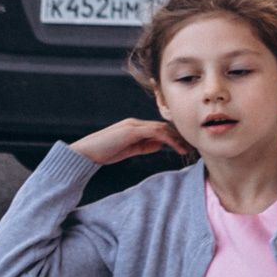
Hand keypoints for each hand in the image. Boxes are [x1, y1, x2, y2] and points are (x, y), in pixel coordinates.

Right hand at [72, 118, 190, 164]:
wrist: (84, 154)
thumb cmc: (103, 153)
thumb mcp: (127, 150)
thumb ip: (143, 146)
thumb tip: (158, 145)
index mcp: (135, 127)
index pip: (160, 130)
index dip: (174, 138)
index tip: (185, 147)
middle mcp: (136, 123)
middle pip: (164, 127)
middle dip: (179, 137)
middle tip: (192, 147)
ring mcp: (133, 125)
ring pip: (162, 128)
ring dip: (177, 139)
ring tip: (187, 150)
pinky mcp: (131, 130)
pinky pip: (155, 132)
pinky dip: (169, 139)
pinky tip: (177, 148)